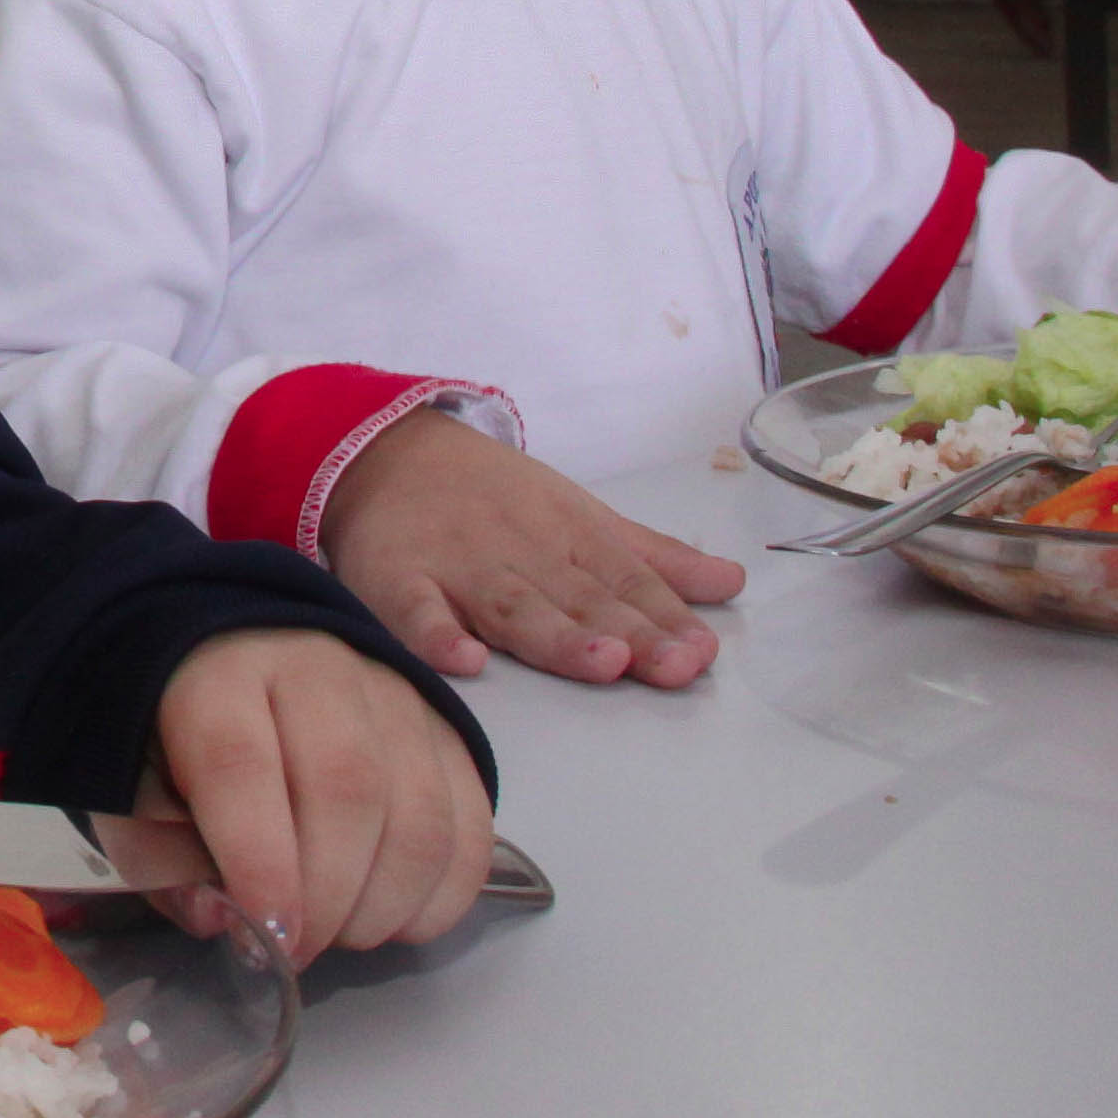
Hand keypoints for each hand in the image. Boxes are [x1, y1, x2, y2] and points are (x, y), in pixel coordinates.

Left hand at [149, 629, 492, 962]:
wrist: (245, 653)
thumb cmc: (184, 735)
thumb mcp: (137, 791)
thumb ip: (159, 858)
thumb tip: (219, 920)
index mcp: (219, 675)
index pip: (242, 761)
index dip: (259, 861)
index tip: (268, 938)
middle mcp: (317, 669)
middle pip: (347, 786)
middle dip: (326, 898)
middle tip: (297, 952)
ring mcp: (395, 695)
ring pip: (420, 813)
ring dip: (384, 904)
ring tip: (338, 933)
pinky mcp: (447, 731)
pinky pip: (470, 828)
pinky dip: (441, 896)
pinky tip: (393, 917)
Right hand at [317, 407, 743, 687]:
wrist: (386, 451)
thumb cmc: (497, 498)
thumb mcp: (581, 516)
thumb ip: (652, 558)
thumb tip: (731, 585)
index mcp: (570, 537)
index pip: (626, 582)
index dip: (665, 617)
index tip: (703, 653)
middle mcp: (523, 554)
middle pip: (581, 600)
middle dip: (630, 633)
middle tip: (675, 666)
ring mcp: (460, 567)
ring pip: (514, 607)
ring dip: (557, 636)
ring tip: (601, 662)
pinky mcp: (399, 578)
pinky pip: (416, 610)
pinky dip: (437, 635)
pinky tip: (465, 661)